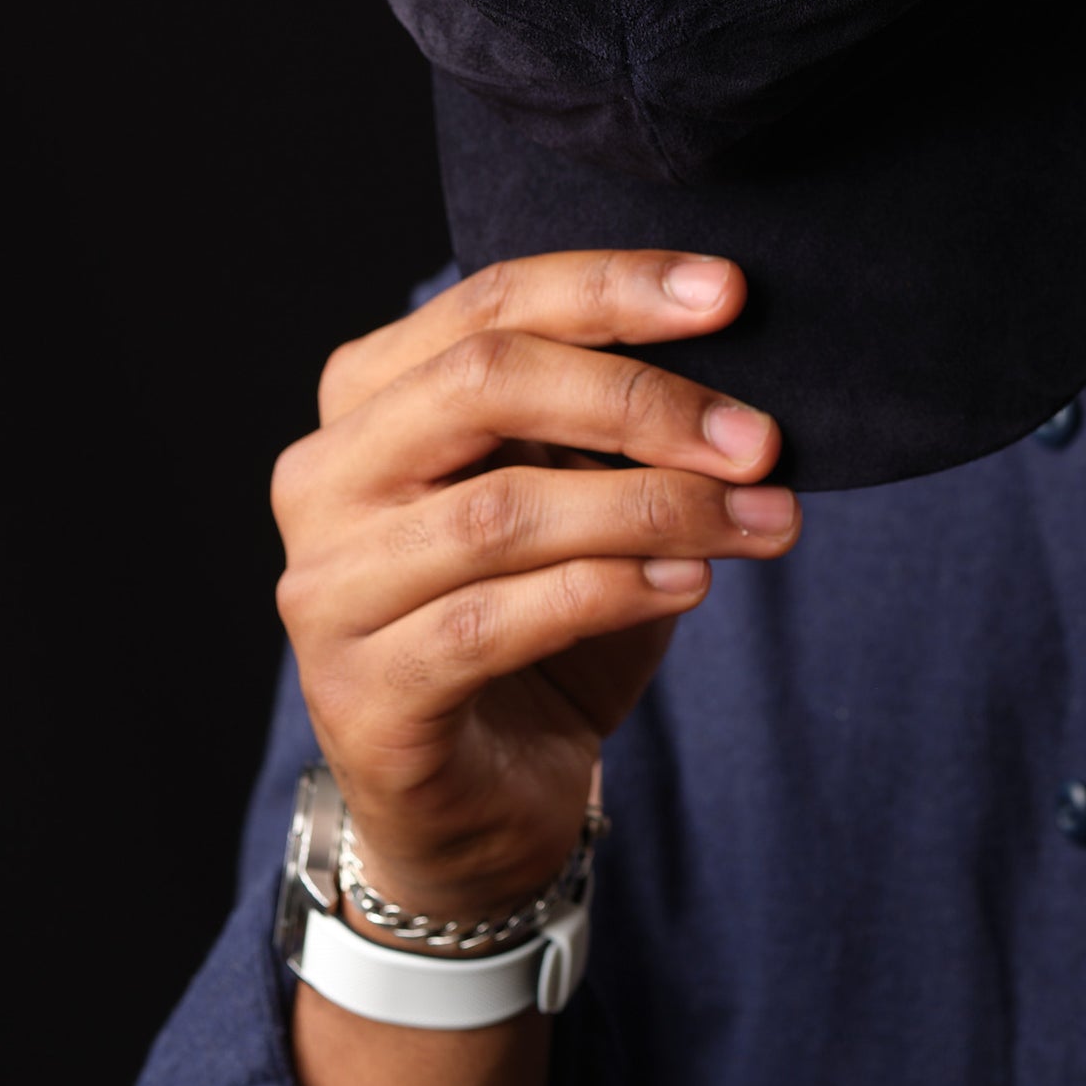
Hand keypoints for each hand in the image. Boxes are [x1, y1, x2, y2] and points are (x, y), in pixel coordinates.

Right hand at [272, 249, 795, 921]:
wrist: (482, 797)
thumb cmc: (540, 619)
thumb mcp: (581, 494)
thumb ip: (618, 425)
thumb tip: (738, 383)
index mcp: (369, 395)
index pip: (491, 302)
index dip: (614, 287)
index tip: (731, 293)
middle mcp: (325, 477)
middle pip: (483, 382)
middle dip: (640, 400)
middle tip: (759, 438)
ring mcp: (328, 589)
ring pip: (502, 511)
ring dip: (656, 508)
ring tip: (760, 520)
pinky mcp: (362, 694)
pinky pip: (495, 622)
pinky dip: (611, 591)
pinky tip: (691, 582)